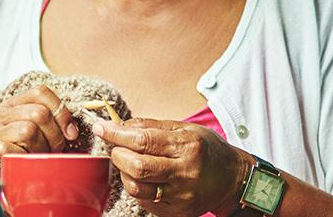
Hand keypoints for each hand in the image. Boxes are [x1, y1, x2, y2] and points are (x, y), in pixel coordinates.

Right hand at [0, 84, 80, 165]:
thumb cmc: (16, 149)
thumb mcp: (30, 128)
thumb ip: (49, 121)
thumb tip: (71, 131)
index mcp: (12, 104)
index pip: (40, 92)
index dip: (60, 111)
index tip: (70, 133)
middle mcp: (0, 114)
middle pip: (39, 113)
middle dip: (54, 135)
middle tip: (53, 149)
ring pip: (28, 130)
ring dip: (40, 148)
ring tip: (38, 156)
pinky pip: (10, 148)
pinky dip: (21, 155)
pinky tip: (24, 160)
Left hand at [97, 118, 248, 216]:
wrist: (232, 179)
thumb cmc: (207, 150)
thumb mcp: (184, 129)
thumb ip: (151, 126)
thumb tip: (119, 124)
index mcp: (187, 146)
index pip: (142, 140)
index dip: (116, 134)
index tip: (101, 128)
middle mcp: (185, 172)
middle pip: (136, 167)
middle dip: (118, 154)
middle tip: (117, 148)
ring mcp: (181, 195)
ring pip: (136, 187)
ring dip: (124, 173)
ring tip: (129, 163)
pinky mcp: (177, 212)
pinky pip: (145, 201)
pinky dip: (137, 187)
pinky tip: (144, 178)